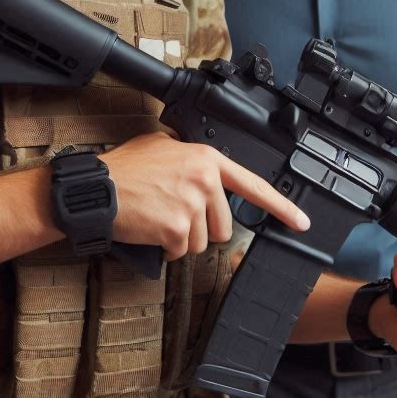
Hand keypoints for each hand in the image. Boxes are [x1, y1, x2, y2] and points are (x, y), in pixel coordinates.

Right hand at [101, 131, 308, 258]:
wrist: (96, 189)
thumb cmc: (123, 168)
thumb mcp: (162, 145)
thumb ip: (190, 155)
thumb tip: (201, 166)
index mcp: (207, 160)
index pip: (254, 186)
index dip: (282, 208)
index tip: (300, 222)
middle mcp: (205, 181)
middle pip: (223, 225)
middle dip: (200, 228)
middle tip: (173, 213)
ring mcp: (192, 206)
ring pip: (201, 242)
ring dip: (180, 239)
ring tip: (157, 218)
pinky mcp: (176, 229)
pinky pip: (179, 252)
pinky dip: (164, 248)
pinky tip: (149, 229)